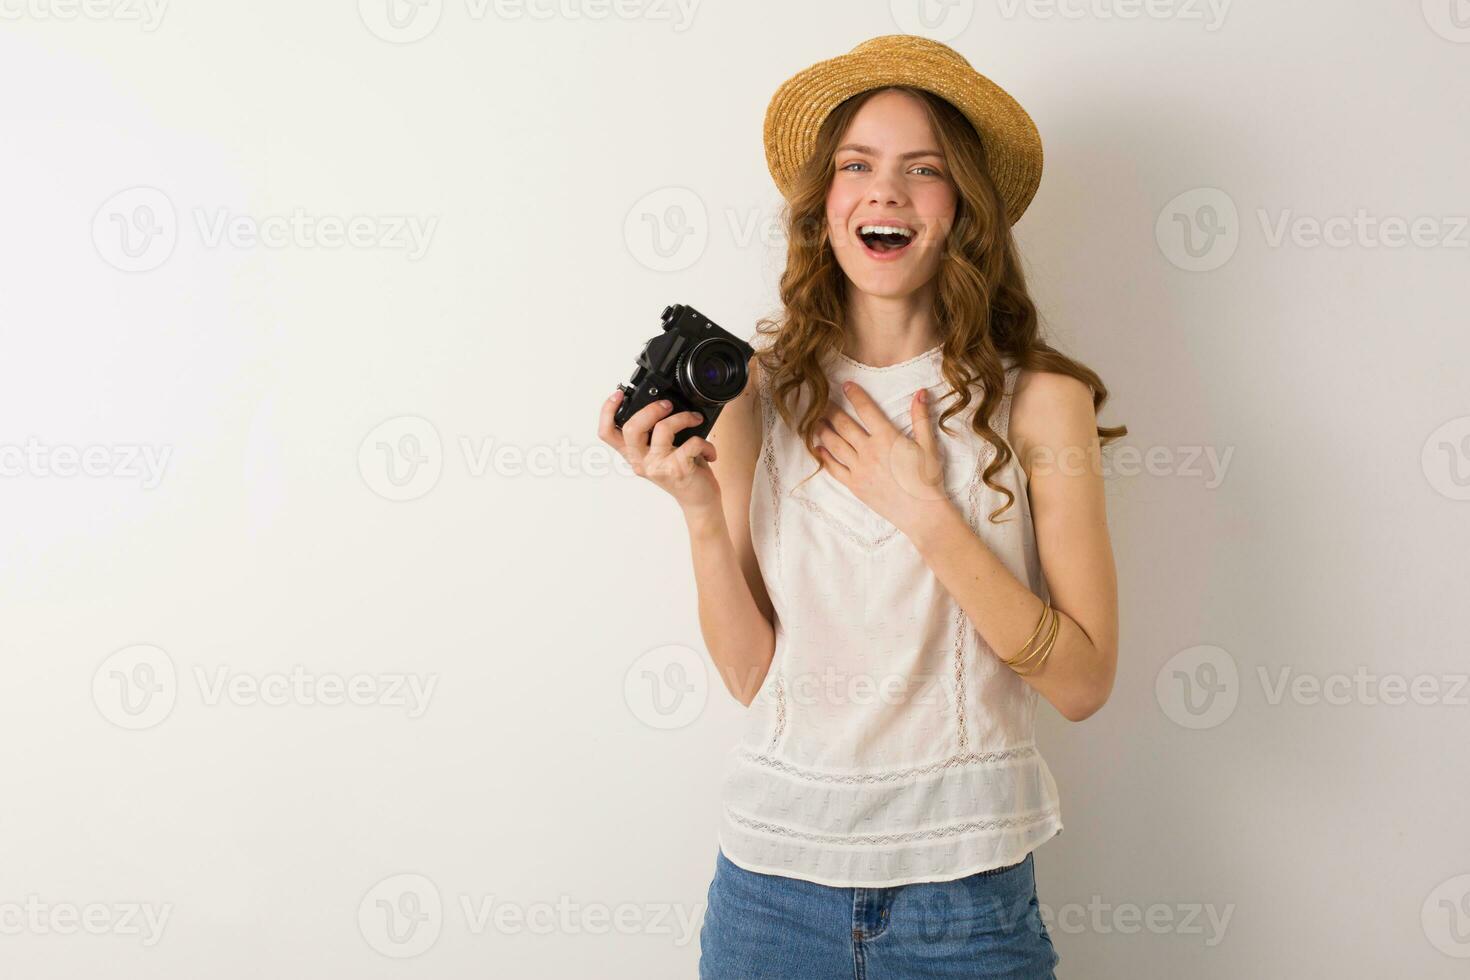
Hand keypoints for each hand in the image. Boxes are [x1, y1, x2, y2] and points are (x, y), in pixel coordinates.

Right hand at [598, 390, 719, 511]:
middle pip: (631, 428)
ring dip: (684, 417)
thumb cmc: (682, 472)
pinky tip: (708, 450)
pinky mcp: (678, 470)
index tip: (618, 395)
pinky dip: (705, 443)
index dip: (607, 411)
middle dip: (651, 409)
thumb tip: (663, 403)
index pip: (607, 433)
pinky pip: (691, 443)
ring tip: (695, 419)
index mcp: (633, 454)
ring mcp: (658, 467)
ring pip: (663, 429)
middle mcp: (641, 462)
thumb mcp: (662, 452)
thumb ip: (654, 434)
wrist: (698, 501)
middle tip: (668, 405)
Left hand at [812, 381, 958, 535]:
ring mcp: (860, 469)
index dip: (855, 395)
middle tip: (821, 401)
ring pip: (835, 445)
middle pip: (844, 425)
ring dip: (823, 431)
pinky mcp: (855, 485)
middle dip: (831, 411)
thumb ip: (921, 418)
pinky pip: (834, 468)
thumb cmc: (928, 480)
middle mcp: (869, 451)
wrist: (922, 513)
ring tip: (815, 421)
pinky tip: (818, 449)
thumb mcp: (928, 446)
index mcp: (887, 438)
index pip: (866, 410)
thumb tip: (920, 392)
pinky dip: (824, 457)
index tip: (845, 385)